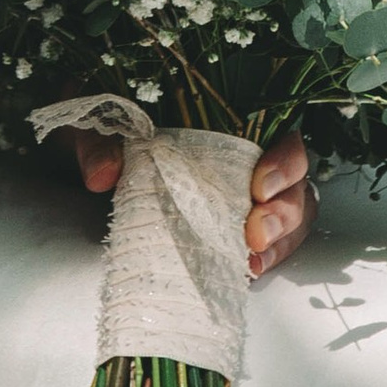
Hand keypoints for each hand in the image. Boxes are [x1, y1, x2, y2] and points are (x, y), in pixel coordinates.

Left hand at [71, 124, 315, 278]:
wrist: (91, 146)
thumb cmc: (107, 124)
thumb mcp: (98, 124)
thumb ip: (99, 142)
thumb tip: (102, 176)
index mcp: (231, 117)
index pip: (284, 136)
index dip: (284, 163)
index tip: (259, 188)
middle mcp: (249, 155)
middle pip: (296, 185)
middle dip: (284, 213)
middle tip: (254, 234)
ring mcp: (245, 193)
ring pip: (291, 218)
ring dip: (279, 242)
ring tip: (251, 260)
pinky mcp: (232, 224)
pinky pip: (269, 243)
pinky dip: (265, 258)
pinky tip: (247, 270)